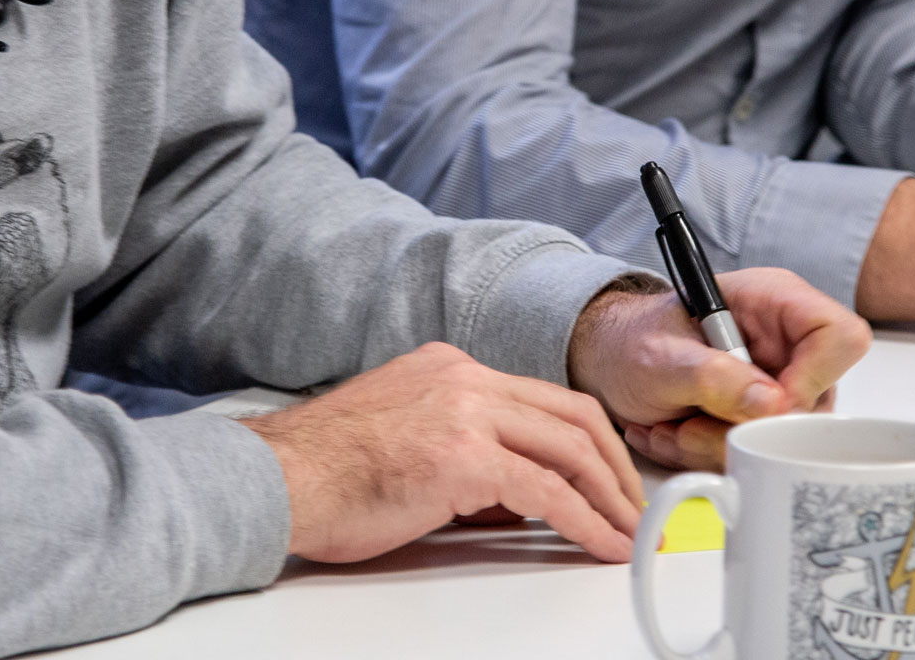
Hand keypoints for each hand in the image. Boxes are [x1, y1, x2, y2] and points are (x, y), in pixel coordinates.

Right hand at [240, 342, 642, 563]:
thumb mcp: (406, 440)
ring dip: (609, 496)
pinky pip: (547, 491)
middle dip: (615, 465)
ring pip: (569, 447)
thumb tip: (516, 496)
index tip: (608, 475)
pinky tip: (598, 545)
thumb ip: (464, 452)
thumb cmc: (325, 473)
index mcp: (449, 368)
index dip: (588, 440)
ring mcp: (466, 412)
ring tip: (629, 532)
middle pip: (571, 414)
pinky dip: (584, 521)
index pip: (541, 398)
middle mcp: (464, 378)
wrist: (279, 480)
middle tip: (635, 506)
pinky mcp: (464, 457)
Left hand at [567, 269, 870, 470]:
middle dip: (746, 430)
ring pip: (786, 441)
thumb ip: (710, 376)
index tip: (763, 405)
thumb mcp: (657, 356)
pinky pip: (761, 457)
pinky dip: (712, 457)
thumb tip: (772, 404)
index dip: (814, 377)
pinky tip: (677, 436)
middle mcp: (789, 345)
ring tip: (673, 428)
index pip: (839, 336)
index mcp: (775, 303)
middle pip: (816, 404)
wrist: (609, 363)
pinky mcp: (765, 420)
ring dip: (720, 448)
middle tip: (689, 426)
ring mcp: (781, 385)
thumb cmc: (631, 341)